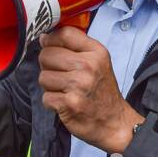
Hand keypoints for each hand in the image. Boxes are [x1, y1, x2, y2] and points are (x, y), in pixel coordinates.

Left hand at [38, 25, 142, 153]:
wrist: (114, 123)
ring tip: (64, 90)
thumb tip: (44, 38)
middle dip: (48, 66)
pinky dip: (52, 102)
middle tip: (61, 75)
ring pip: (43, 77)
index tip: (50, 47)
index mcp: (96, 52)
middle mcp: (88, 66)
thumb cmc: (102, 91)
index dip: (50, 40)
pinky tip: (64, 103)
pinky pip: (45, 97)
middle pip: (47, 55)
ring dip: (49, 86)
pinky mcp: (69, 103)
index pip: (63, 33)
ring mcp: (78, 85)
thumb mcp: (98, 62)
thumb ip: (75, 47)